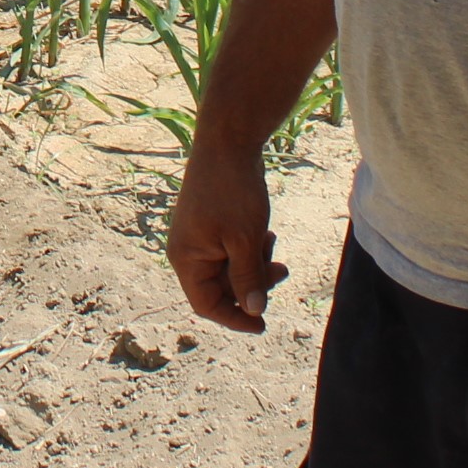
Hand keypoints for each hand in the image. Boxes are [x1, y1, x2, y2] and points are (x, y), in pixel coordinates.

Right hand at [166, 144, 287, 333]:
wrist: (228, 142)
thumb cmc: (232, 191)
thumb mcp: (244, 240)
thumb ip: (248, 279)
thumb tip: (254, 311)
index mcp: (186, 259)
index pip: (206, 304)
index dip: (234, 318)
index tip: (263, 326)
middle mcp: (188, 251)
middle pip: (221, 288)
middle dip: (252, 285)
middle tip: (281, 271)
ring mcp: (199, 237)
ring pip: (230, 270)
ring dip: (255, 266)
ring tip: (272, 244)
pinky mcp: (213, 225)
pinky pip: (232, 251)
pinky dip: (251, 250)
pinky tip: (266, 233)